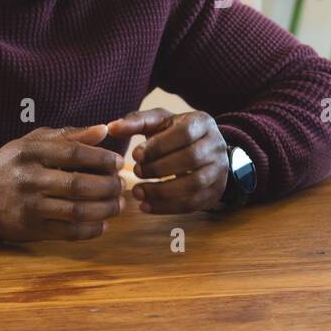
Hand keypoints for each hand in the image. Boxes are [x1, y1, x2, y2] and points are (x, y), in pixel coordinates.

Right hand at [0, 125, 125, 241]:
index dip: (101, 158)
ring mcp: (29, 207)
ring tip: (118, 205)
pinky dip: (91, 230)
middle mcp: (29, 179)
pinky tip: (103, 223)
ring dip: (105, 209)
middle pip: (79, 185)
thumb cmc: (14, 164)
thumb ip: (70, 135)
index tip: (118, 163)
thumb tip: (104, 131)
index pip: (74, 153)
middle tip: (121, 186)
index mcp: (30, 152)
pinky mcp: (30, 229)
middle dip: (108, 187)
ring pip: (77, 211)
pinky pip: (68, 232)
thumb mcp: (34, 141)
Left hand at [106, 108, 228, 213]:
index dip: (159, 145)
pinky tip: (146, 206)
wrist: (204, 150)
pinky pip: (193, 204)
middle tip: (137, 172)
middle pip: (190, 159)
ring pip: (193, 184)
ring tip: (138, 192)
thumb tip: (111, 128)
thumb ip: (136, 122)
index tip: (135, 154)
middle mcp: (216, 145)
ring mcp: (219, 171)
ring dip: (162, 191)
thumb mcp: (160, 122)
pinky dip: (167, 208)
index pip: (184, 133)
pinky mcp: (215, 193)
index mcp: (203, 123)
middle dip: (159, 168)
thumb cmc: (175, 133)